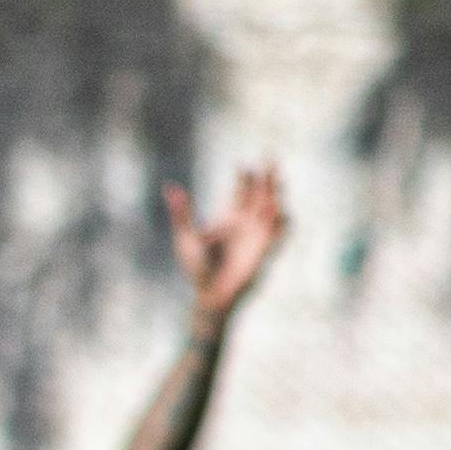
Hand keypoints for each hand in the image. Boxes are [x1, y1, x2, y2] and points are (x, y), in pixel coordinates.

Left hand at [167, 165, 286, 323]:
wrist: (211, 294)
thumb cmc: (197, 268)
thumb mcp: (187, 236)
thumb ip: (181, 212)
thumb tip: (169, 187)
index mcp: (229, 218)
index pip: (241, 191)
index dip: (244, 176)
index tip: (241, 163)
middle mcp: (247, 223)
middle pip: (261, 193)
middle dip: (267, 175)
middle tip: (269, 156)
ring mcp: (258, 234)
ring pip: (272, 207)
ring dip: (275, 193)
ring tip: (276, 179)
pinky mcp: (265, 249)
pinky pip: (279, 232)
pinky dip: (281, 221)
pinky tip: (280, 212)